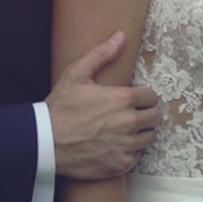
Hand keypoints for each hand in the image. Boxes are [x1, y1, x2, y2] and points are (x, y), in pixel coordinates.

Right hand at [47, 31, 160, 179]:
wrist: (46, 141)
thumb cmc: (60, 107)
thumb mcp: (76, 74)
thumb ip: (101, 54)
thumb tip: (120, 36)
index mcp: (123, 99)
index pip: (152, 97)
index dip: (143, 96)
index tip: (135, 98)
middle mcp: (129, 122)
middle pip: (155, 118)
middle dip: (146, 113)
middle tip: (132, 113)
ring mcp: (127, 145)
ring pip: (150, 138)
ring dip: (141, 133)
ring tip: (125, 129)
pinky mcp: (122, 164)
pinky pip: (138, 156)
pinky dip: (131, 151)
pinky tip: (116, 145)